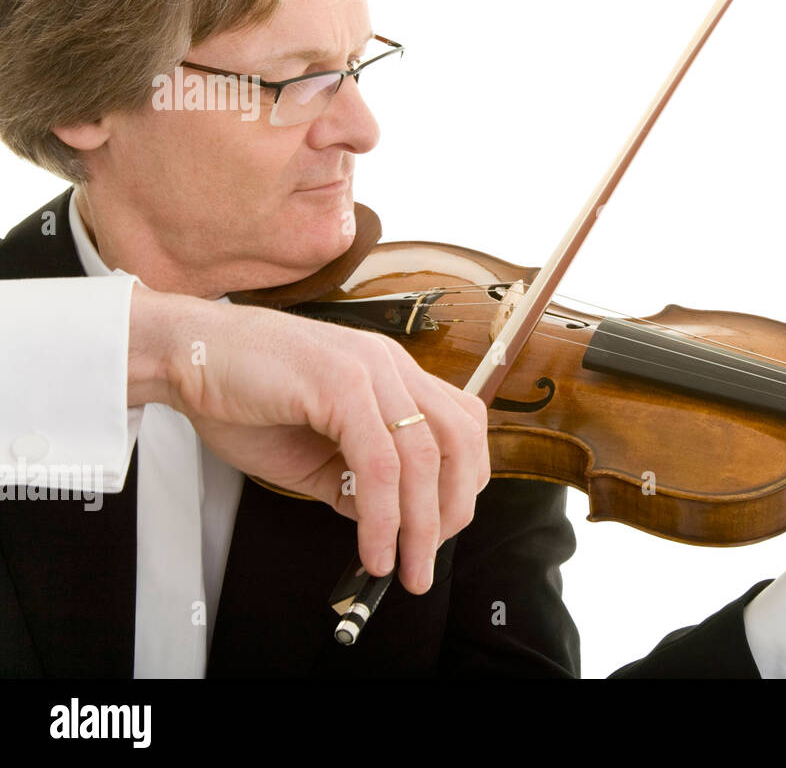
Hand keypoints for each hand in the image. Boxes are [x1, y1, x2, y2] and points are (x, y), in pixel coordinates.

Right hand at [128, 285, 489, 594]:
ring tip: (408, 568)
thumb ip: (355, 480)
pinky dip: (382, 516)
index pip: (461, 425)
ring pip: (423, 456)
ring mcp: (369, 369)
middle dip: (453, 509)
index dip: (462, 482)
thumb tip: (389, 524)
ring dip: (421, 524)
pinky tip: (374, 548)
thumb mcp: (313, 450)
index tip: (443, 529)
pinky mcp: (340, 384)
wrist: (183, 357)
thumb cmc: (243, 397)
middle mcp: (390, 364)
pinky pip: (379, 463)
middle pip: (457, 440)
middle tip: (429, 559)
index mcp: (392, 373)